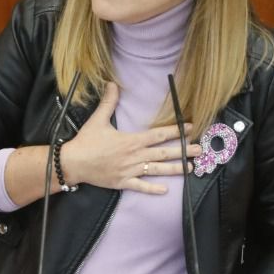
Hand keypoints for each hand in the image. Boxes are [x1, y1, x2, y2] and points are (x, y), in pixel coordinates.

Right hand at [60, 82, 202, 193]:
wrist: (73, 163)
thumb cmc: (86, 141)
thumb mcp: (98, 119)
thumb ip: (108, 102)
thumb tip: (112, 83)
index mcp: (132, 140)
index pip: (159, 134)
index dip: (176, 131)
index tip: (190, 128)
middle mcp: (135, 156)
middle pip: (164, 153)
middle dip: (183, 151)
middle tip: (200, 150)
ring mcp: (130, 171)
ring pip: (157, 170)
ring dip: (175, 169)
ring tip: (190, 168)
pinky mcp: (123, 182)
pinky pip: (141, 186)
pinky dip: (153, 189)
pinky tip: (166, 190)